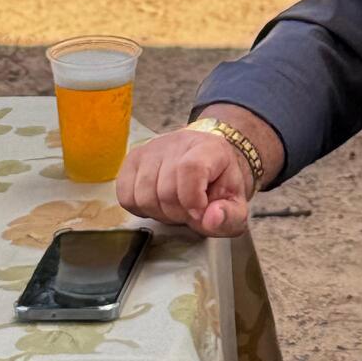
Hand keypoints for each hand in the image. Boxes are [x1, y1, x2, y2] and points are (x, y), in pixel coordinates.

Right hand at [115, 124, 257, 235]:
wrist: (206, 166)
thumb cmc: (219, 187)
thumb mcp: (236, 206)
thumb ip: (230, 216)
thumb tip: (211, 219)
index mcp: (210, 148)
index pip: (191, 168)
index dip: (192, 198)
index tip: (199, 212)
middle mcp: (178, 142)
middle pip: (165, 189)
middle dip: (177, 212)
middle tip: (189, 212)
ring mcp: (152, 148)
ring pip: (143, 195)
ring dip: (158, 212)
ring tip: (174, 207)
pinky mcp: (133, 158)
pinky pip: (125, 195)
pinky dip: (139, 208)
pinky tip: (156, 203)